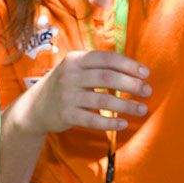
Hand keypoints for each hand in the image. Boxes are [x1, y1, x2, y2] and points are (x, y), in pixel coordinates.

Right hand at [27, 50, 149, 133]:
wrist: (35, 107)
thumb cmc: (65, 85)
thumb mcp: (76, 68)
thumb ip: (99, 66)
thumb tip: (134, 70)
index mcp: (76, 59)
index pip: (107, 58)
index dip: (128, 65)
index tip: (146, 73)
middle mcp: (70, 74)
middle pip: (107, 77)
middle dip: (131, 84)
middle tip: (148, 91)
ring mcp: (67, 95)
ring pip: (102, 100)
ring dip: (126, 106)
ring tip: (142, 109)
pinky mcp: (66, 114)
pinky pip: (92, 119)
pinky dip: (109, 122)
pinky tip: (123, 124)